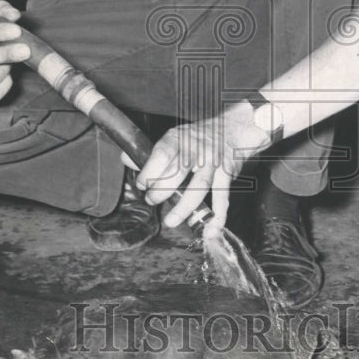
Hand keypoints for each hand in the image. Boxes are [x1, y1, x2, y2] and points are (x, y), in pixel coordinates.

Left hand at [136, 102, 271, 230]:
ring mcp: (213, 162)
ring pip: (198, 187)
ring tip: (170, 221)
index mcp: (178, 138)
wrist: (231, 129)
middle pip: (178, 172)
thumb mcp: (173, 137)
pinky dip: (217, 215)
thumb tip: (126, 159)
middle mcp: (196, 149)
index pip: (162, 154)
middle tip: (151, 200)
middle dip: (161, 190)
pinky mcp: (227, 174)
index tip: (141, 184)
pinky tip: (210, 230)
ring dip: (184, 207)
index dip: (149, 171)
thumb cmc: (196, 138)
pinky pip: (222, 197)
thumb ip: (150, 152)